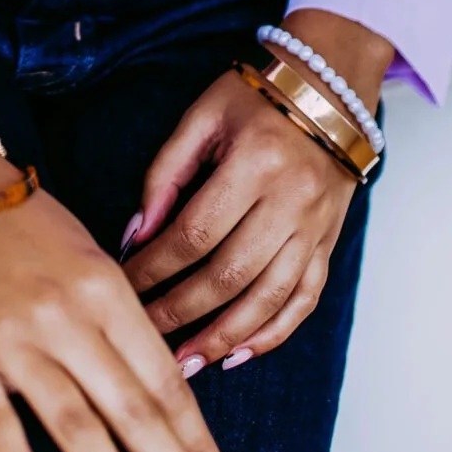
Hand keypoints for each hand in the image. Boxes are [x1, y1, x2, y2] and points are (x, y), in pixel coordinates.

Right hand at [0, 93, 246, 451]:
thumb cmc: (20, 225)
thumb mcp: (87, 257)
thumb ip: (120, 321)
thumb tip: (162, 396)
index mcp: (106, 288)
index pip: (164, 381)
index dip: (200, 443)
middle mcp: (67, 318)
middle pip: (136, 413)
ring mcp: (14, 342)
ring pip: (78, 429)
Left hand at [122, 10, 390, 371]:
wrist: (328, 88)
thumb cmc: (256, 96)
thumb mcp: (203, 117)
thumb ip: (166, 173)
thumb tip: (136, 234)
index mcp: (254, 163)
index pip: (195, 233)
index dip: (155, 266)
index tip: (123, 284)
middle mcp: (290, 201)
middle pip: (229, 275)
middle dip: (180, 312)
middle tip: (144, 335)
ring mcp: (315, 227)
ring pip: (268, 298)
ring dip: (223, 337)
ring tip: (184, 363)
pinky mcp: (328, 242)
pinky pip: (304, 300)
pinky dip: (272, 333)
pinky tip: (238, 354)